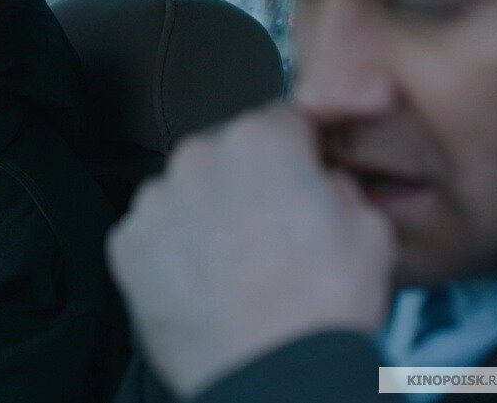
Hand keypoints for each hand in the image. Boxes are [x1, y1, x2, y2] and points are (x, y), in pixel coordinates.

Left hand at [106, 104, 396, 397]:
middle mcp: (196, 157)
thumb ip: (339, 181)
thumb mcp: (370, 227)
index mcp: (260, 139)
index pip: (282, 120)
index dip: (299, 151)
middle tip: (272, 232)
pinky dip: (172, 251)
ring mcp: (154, 201)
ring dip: (205, 213)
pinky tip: (203, 282)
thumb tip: (320, 176)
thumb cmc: (323, 307)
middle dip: (247, 181)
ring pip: (185, 192)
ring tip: (236, 264)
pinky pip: (153, 234)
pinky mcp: (126, 244)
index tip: (305, 176)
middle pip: (226, 154)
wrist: (271, 375)